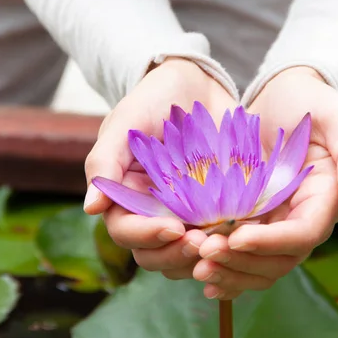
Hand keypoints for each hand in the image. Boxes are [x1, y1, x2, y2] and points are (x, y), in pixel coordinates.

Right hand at [84, 58, 236, 279]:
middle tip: (204, 242)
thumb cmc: (152, 98)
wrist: (194, 81)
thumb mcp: (125, 122)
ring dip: (204, 256)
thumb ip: (105, 162)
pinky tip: (246, 232)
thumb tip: (90, 209)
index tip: (174, 228)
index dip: (147, 236)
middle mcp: (153, 210)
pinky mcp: (217, 207)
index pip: (126, 231)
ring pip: (187, 254)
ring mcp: (186, 211)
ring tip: (227, 241)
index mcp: (125, 195)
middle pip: (155, 253)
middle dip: (177, 254)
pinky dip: (230, 242)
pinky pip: (220, 237)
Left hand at [192, 67, 337, 299]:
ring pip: (258, 263)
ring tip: (196, 265)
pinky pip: (242, 253)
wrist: (282, 95)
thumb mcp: (336, 114)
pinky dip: (224, 266)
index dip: (271, 242)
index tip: (236, 237)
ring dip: (229, 270)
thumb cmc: (310, 100)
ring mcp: (275, 220)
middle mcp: (302, 216)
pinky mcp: (253, 217)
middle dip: (242, 262)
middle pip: (279, 258)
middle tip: (203, 253)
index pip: (303, 233)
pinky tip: (199, 271)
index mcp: (325, 198)